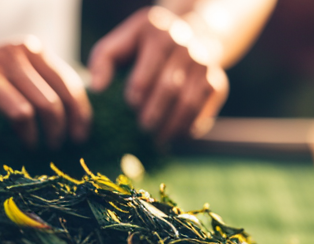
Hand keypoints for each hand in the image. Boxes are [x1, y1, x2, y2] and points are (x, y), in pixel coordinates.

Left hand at [88, 6, 228, 142]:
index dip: (141, 85)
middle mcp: (187, 47)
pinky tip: (174, 137)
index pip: (152, 62)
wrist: (191, 34)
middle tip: (142, 129)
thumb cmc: (144, 46)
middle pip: (171, 87)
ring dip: (172, 126)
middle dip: (156, 111)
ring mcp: (206, 66)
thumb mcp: (122, 42)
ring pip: (190, 103)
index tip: (131, 105)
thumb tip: (96, 88)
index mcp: (160, 33)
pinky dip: (188, 128)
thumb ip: (103, 60)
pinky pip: (204, 112)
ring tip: (157, 141)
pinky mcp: (217, 84)